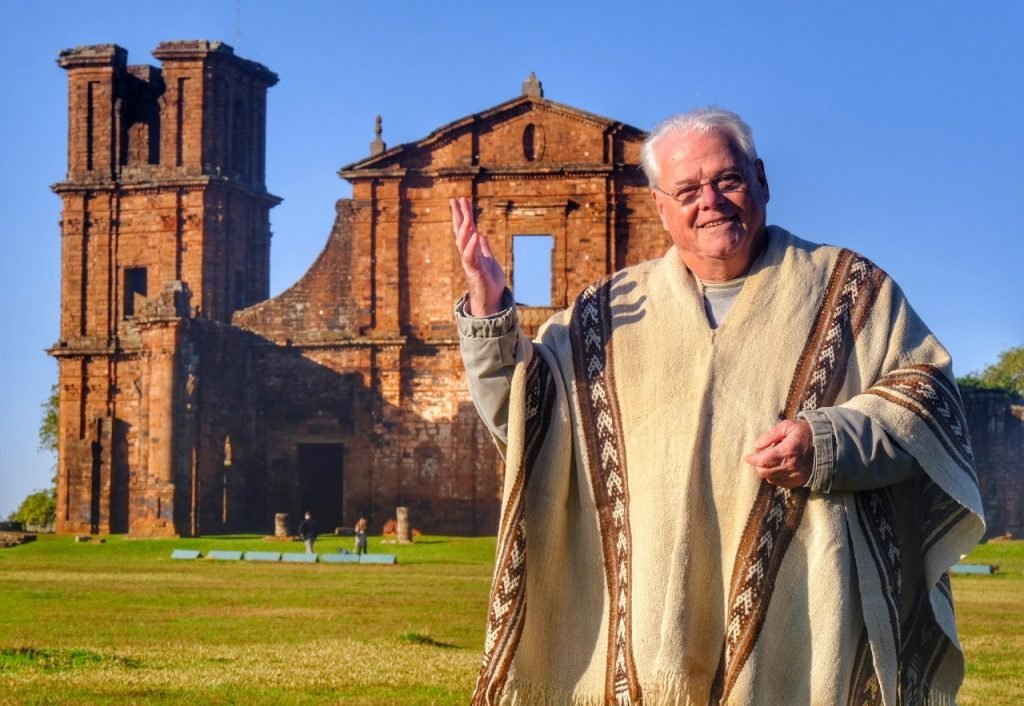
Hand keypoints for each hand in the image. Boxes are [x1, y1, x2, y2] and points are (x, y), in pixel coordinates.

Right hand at [450, 197, 506, 316]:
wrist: (490, 302)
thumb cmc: (489, 283)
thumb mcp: (490, 261)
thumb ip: (484, 248)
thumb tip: (482, 236)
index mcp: (473, 250)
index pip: (467, 229)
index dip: (464, 214)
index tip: (461, 199)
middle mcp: (469, 254)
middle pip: (461, 231)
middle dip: (459, 215)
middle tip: (456, 199)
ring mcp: (470, 262)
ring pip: (463, 242)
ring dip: (465, 228)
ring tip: (467, 215)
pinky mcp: (474, 271)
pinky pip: (470, 256)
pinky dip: (472, 245)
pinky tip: (476, 234)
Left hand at [744, 419, 813, 487]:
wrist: (828, 444)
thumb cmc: (805, 432)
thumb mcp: (788, 426)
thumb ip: (770, 435)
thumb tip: (757, 445)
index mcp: (788, 451)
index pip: (763, 460)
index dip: (752, 459)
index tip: (747, 457)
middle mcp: (791, 466)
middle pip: (764, 472)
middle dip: (758, 465)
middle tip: (760, 456)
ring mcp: (796, 475)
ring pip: (771, 479)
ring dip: (766, 471)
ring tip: (770, 461)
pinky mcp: (800, 481)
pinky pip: (781, 484)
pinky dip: (775, 477)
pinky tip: (778, 467)